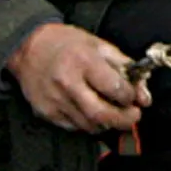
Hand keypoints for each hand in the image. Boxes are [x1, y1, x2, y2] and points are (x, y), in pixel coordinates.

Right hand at [5, 22, 144, 135]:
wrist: (28, 47)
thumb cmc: (65, 43)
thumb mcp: (98, 45)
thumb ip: (124, 67)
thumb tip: (142, 92)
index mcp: (83, 62)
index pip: (115, 88)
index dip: (130, 96)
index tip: (134, 96)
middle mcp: (68, 83)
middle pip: (102, 114)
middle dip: (124, 120)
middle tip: (133, 116)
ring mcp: (55, 100)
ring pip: (89, 125)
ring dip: (107, 123)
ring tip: (112, 112)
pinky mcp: (46, 112)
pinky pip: (74, 127)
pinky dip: (88, 123)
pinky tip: (91, 111)